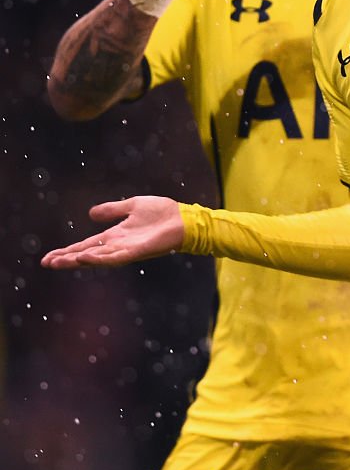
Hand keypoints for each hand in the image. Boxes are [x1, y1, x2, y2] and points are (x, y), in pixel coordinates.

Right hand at [41, 197, 183, 268]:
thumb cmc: (162, 213)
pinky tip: (85, 257)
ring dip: (78, 259)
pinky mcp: (138, 250)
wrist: (184, 218)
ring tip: (59, 261)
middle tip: (46, 263)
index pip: (86, 246)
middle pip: (87, 254)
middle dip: (67, 259)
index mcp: (115, 236)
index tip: (48, 258)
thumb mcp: (132, 206)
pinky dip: (99, 258)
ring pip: (97, 258)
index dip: (67, 251)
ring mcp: (127, 249)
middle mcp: (118, 246)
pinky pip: (115, 257)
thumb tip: (90, 214)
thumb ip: (112, 211)